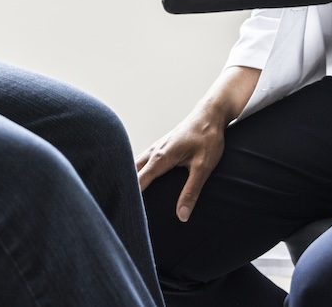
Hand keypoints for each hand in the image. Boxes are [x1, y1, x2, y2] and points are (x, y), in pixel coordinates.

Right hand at [136, 108, 227, 222]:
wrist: (210, 115)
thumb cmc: (207, 138)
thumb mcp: (203, 167)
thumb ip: (191, 191)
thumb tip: (182, 216)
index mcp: (161, 157)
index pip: (139, 181)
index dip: (132, 196)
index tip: (127, 211)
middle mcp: (154, 152)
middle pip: (131, 173)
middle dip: (126, 188)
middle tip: (121, 206)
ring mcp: (155, 147)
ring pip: (135, 166)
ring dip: (129, 179)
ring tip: (126, 196)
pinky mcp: (160, 147)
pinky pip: (142, 161)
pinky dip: (136, 172)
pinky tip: (138, 181)